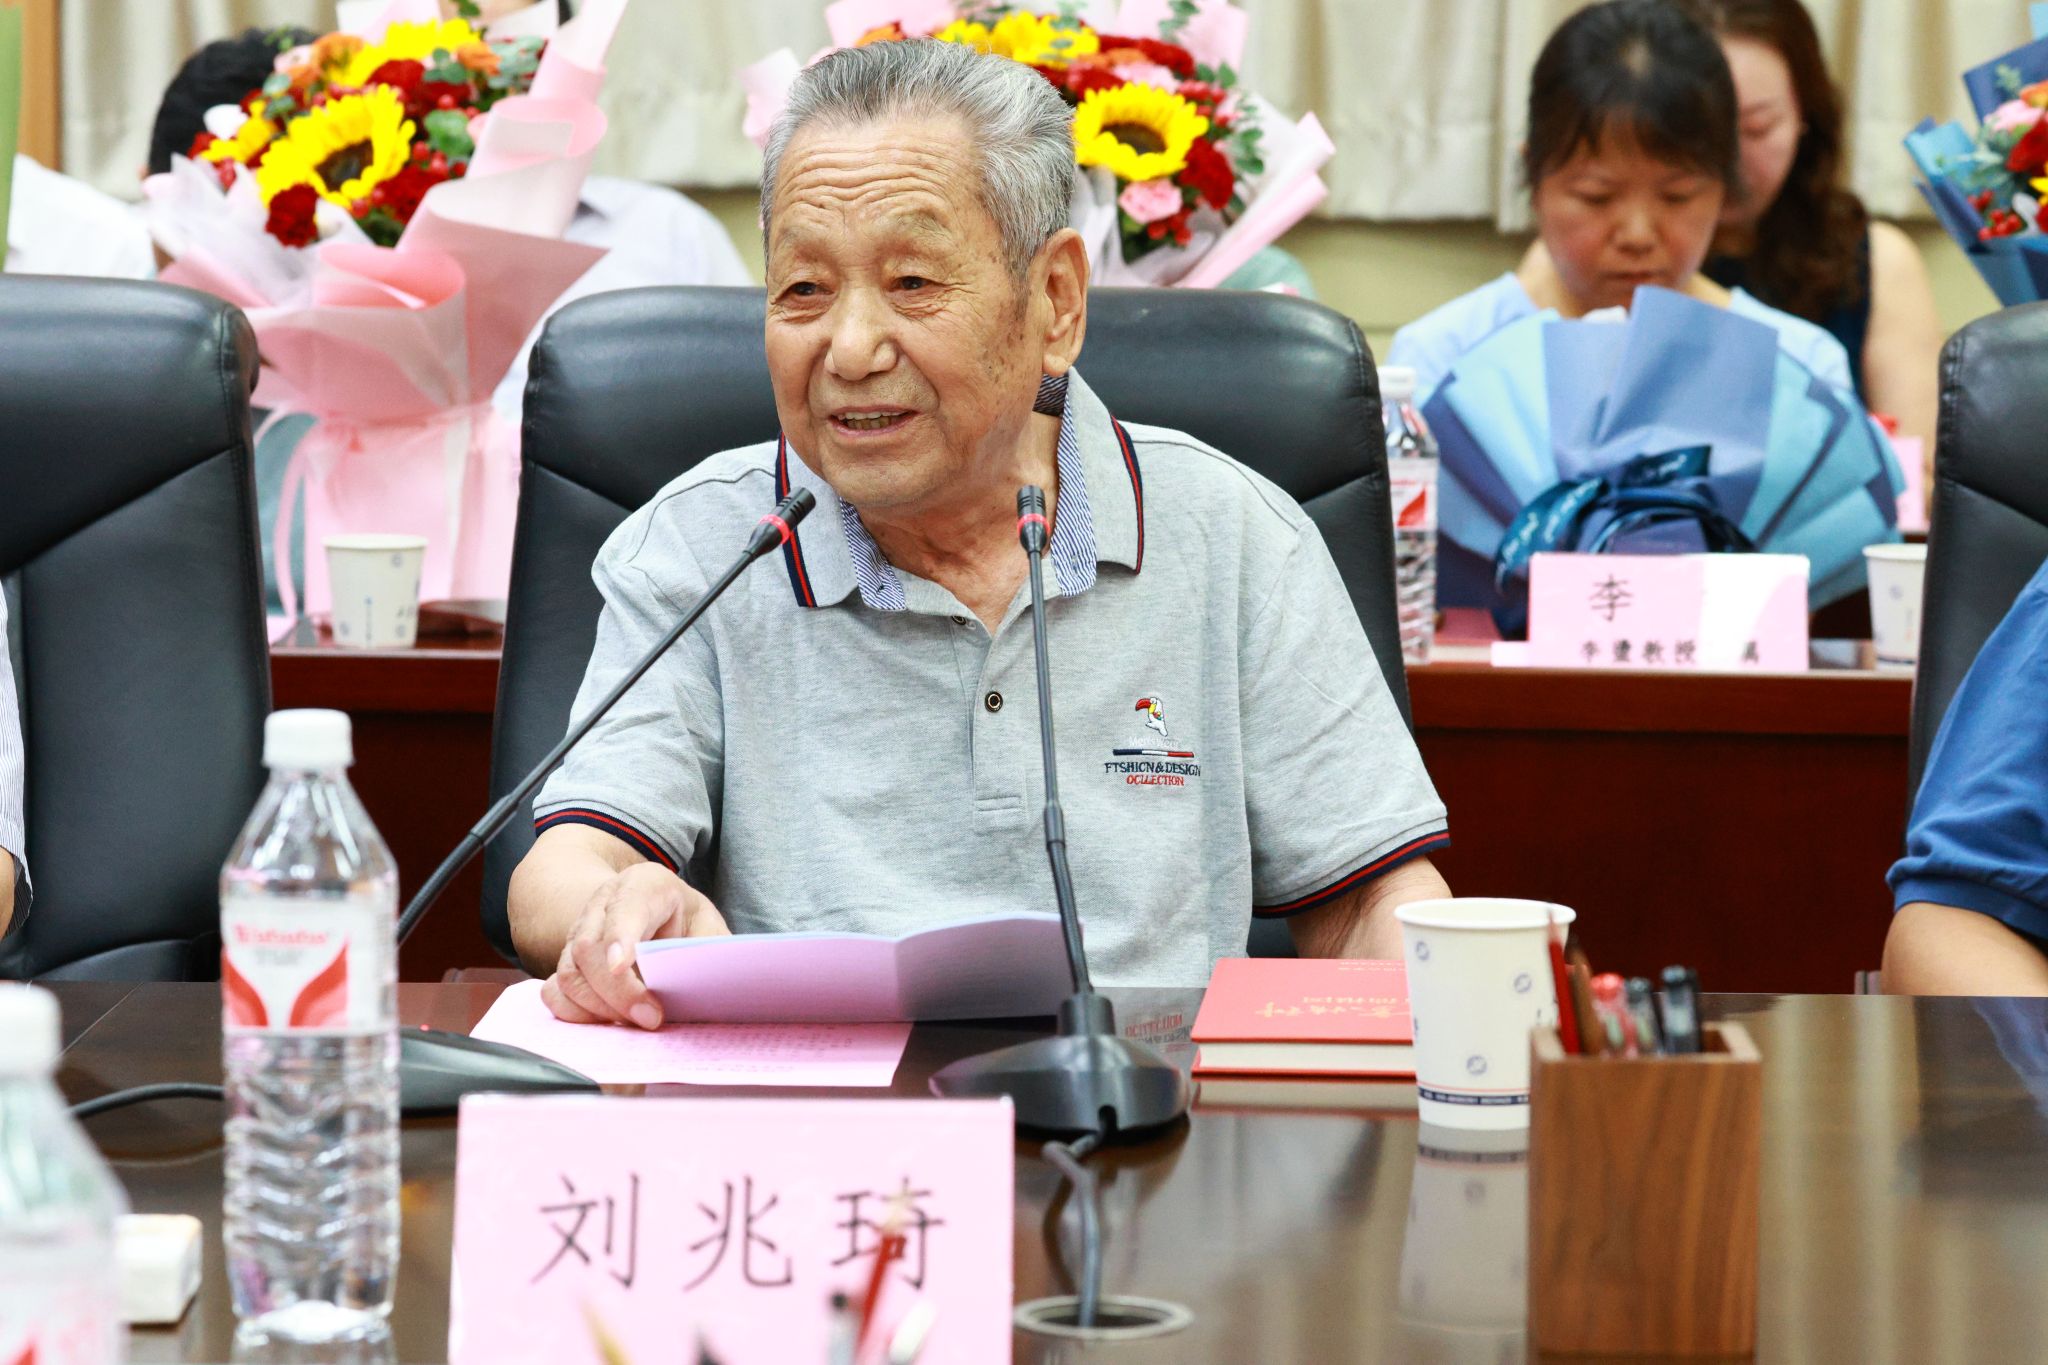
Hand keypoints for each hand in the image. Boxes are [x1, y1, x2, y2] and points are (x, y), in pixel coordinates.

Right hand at [539, 862, 727, 1027]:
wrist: (654, 909)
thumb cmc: (685, 921)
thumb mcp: (708, 926)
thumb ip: (712, 951)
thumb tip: (720, 984)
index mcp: (645, 885)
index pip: (626, 907)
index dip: (621, 936)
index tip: (622, 966)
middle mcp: (603, 904)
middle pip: (590, 948)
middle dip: (618, 991)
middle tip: (651, 1018)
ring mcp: (579, 932)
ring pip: (570, 973)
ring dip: (599, 1008)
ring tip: (634, 1024)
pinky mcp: (567, 962)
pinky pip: (554, 990)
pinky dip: (576, 1013)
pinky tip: (606, 1023)